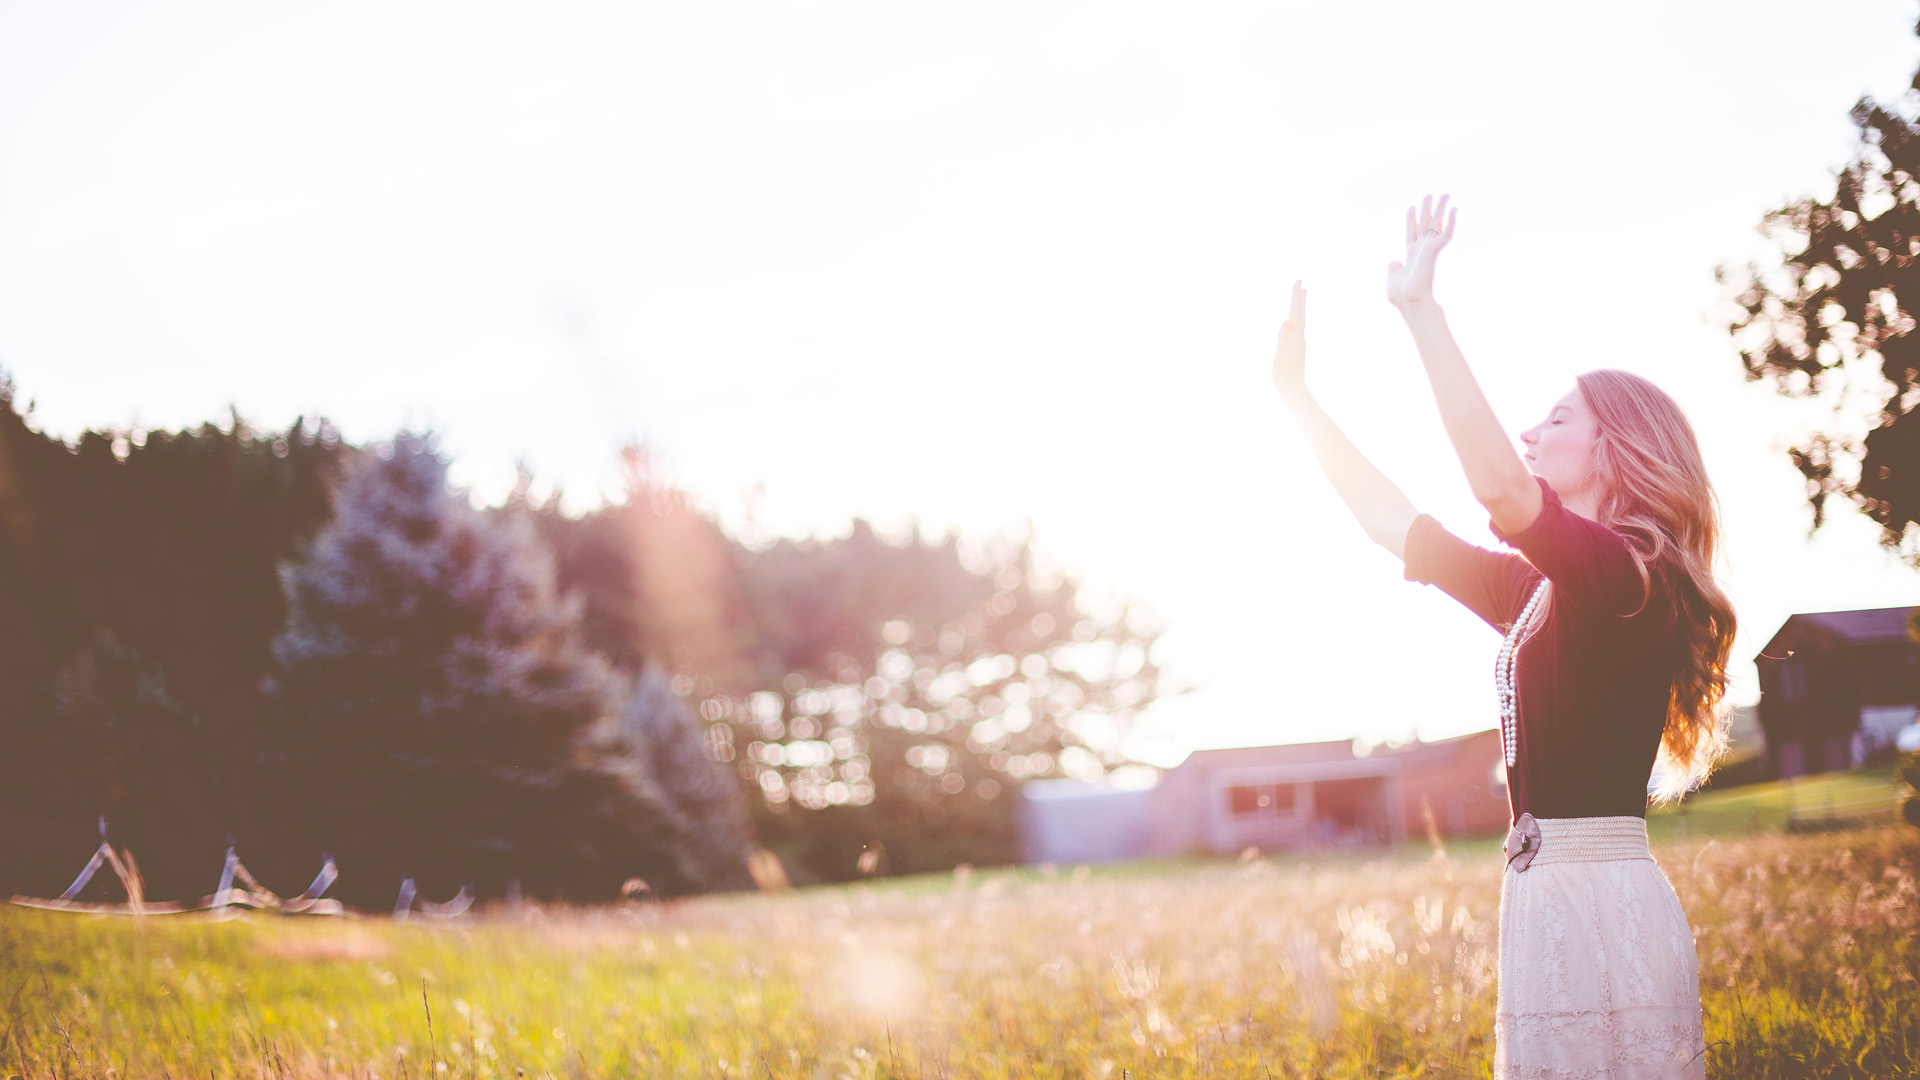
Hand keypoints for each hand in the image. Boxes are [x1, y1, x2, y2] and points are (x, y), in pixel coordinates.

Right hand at [1271, 280, 1306, 396]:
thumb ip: (1284, 337)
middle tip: (1301, 283)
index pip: (1296, 312)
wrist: (1293, 391)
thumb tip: (1289, 321)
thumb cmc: (1284, 375)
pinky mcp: (1296, 349)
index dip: (1296, 297)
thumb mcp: (1282, 355)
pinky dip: (1298, 319)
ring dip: (1301, 307)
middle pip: (1300, 313)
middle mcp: (1300, 338)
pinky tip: (1296, 320)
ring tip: (1303, 296)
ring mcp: (1299, 343)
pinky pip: (1298, 328)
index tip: (1299, 281)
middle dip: (1299, 298)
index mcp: (1296, 336)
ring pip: (1301, 320)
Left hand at [1386, 194, 1454, 310]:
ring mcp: (1428, 249)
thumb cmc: (1401, 295)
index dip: (1410, 220)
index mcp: (1411, 255)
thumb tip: (1394, 261)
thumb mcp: (1392, 278)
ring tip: (1445, 194)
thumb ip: (1393, 268)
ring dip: (1441, 209)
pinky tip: (1454, 209)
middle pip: (1425, 224)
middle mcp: (1421, 250)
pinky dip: (1451, 221)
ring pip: (1437, 224)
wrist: (1409, 300)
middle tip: (1430, 195)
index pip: (1411, 233)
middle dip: (1427, 209)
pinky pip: (1446, 232)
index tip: (1411, 207)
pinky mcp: (1434, 249)